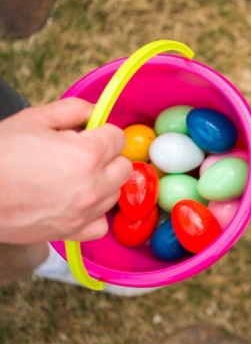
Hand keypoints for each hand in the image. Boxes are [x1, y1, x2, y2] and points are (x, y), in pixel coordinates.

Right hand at [0, 97, 131, 243]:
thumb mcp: (34, 119)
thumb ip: (73, 110)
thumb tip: (94, 113)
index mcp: (88, 154)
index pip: (118, 137)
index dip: (101, 132)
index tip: (86, 134)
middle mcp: (93, 186)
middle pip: (123, 166)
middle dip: (107, 156)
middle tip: (80, 154)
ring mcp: (84, 212)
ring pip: (115, 193)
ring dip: (103, 183)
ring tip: (73, 177)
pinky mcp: (71, 233)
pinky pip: (100, 223)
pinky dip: (94, 213)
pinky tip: (76, 202)